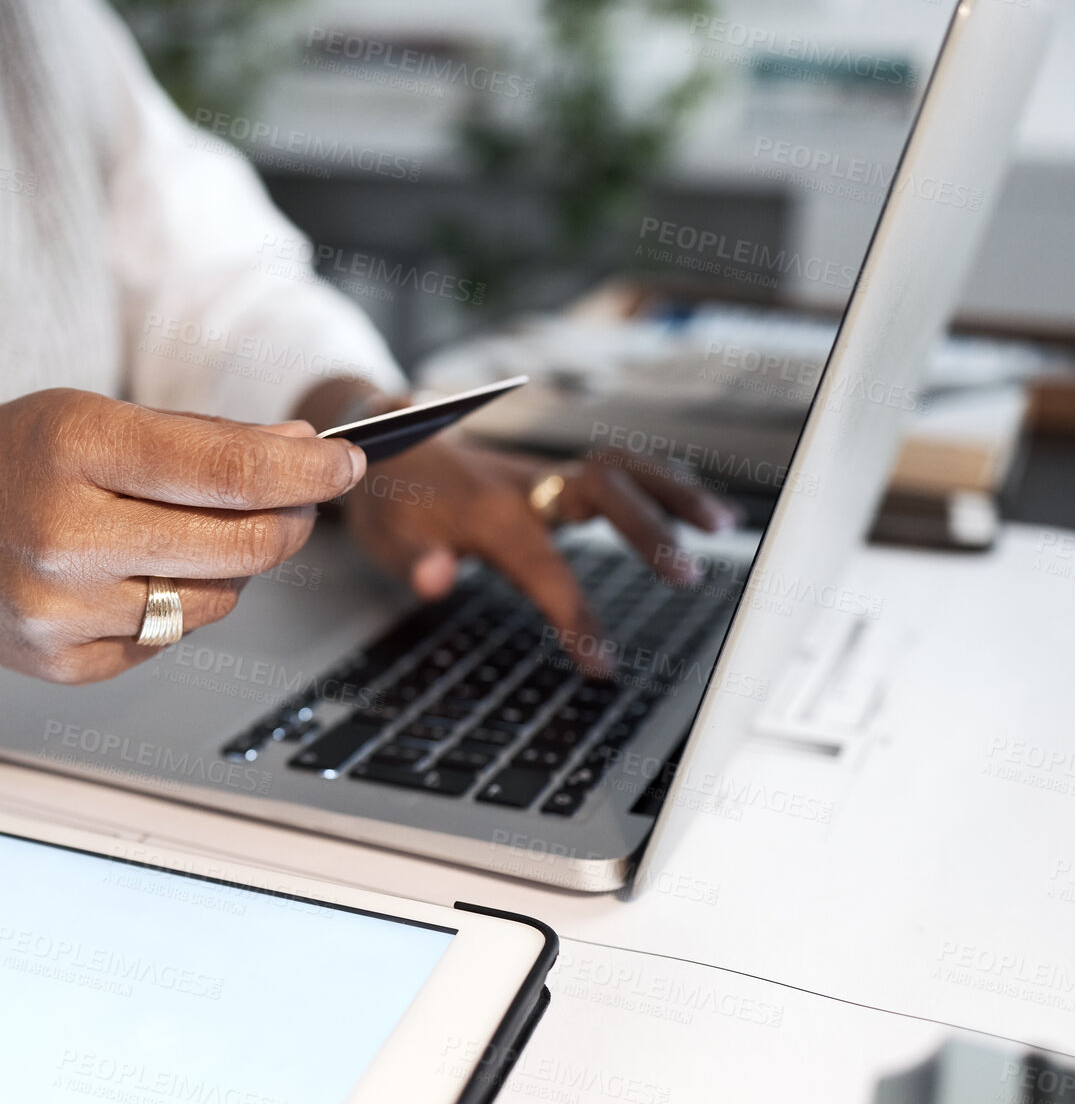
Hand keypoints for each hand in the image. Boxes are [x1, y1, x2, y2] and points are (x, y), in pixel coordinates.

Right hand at [0, 389, 366, 682]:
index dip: (307, 474)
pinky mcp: (65, 664)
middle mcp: (64, 536)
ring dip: (233, 567)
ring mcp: (63, 610)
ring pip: (216, 601)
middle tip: (302, 502)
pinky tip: (132, 575)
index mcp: (73, 449)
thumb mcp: (87, 416)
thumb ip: (197, 438)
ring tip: (190, 534)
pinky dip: (175, 605)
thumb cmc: (3, 461)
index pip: (228, 471)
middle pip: (238, 545)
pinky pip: (169, 638)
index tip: (348, 465)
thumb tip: (303, 455)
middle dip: (290, 522)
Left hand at [342, 430, 740, 672]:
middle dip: (646, 529)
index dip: (574, 615)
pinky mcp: (556, 475)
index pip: (544, 567)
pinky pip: (617, 469)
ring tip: (721, 526)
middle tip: (686, 576)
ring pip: (620, 468)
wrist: (386, 440)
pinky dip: (661, 482)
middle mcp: (526, 485)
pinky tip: (698, 508)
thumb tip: (436, 579)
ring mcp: (545, 475)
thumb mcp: (383, 538)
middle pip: (601, 491)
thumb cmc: (388, 500)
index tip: (601, 663)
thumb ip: (412, 560)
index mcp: (489, 513)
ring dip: (672, 491)